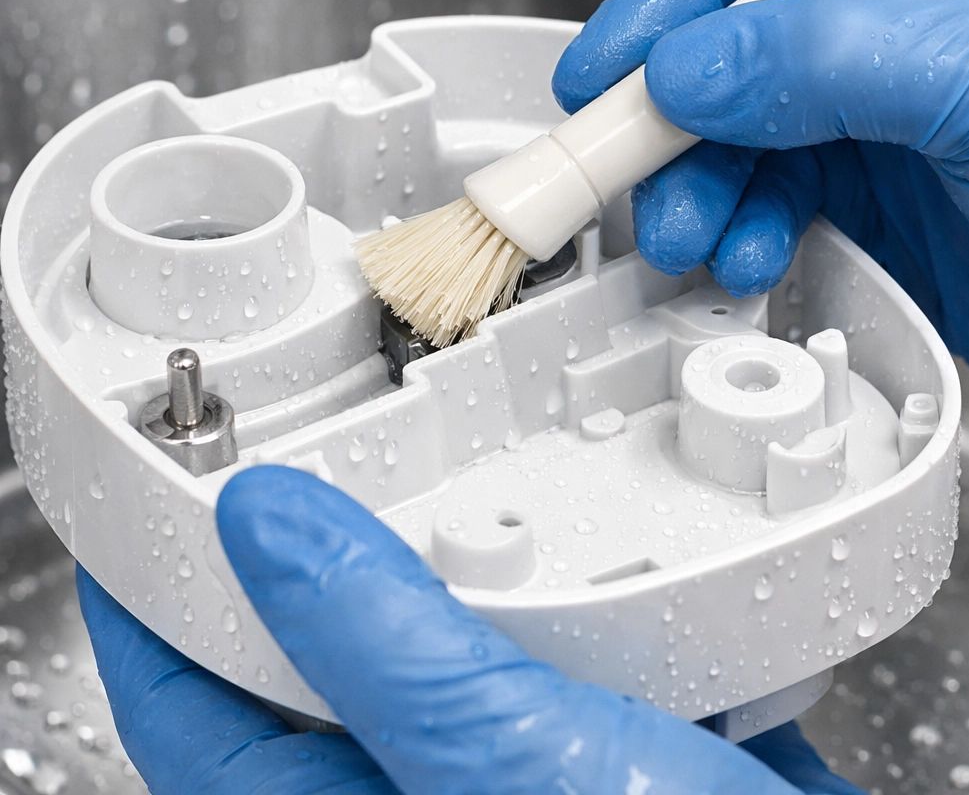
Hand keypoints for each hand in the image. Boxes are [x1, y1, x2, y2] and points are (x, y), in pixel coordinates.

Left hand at [78, 466, 863, 794]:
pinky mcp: (585, 728)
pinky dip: (550, 567)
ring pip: (435, 620)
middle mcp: (412, 784)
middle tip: (304, 448)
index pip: (186, 704)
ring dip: (445, 542)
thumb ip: (379, 643)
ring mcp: (503, 753)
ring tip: (439, 464)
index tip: (142, 498)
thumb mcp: (504, 761)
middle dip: (312, 543)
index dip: (150, 598)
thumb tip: (259, 524)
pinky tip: (574, 522)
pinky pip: (539, 625)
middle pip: (313, 644)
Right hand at [552, 0, 968, 391]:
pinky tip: (746, 255)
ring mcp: (889, 106)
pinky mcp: (879, 189)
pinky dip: (745, 231)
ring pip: (747, 130)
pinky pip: (776, 197)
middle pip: (744, 39)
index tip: (609, 60)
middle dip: (679, 117)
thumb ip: (829, 56)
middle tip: (627, 168)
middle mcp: (910, 12)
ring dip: (702, 189)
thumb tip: (690, 65)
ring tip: (688, 235)